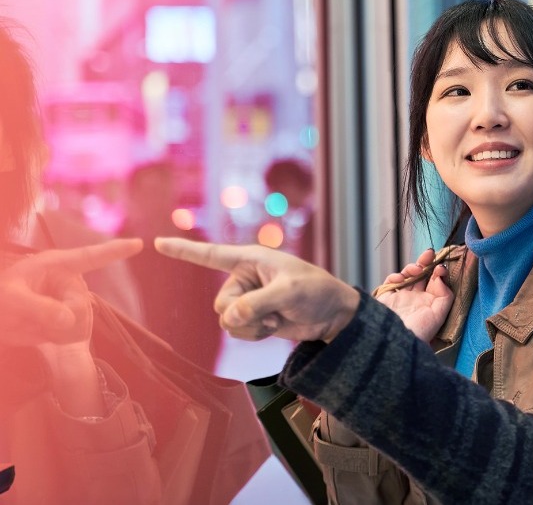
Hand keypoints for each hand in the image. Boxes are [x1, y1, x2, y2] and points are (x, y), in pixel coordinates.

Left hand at [0, 239, 142, 346]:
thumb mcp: (10, 300)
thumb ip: (40, 308)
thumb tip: (70, 319)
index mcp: (55, 265)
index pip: (90, 257)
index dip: (115, 250)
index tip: (138, 244)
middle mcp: (67, 281)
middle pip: (80, 304)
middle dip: (58, 318)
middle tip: (29, 320)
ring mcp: (70, 301)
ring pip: (81, 322)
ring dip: (54, 331)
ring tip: (31, 325)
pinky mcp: (69, 319)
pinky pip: (76, 334)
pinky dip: (56, 338)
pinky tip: (40, 332)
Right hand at [154, 237, 360, 342]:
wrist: (332, 314)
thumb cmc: (316, 291)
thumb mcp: (290, 292)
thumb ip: (258, 304)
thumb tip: (229, 318)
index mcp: (251, 259)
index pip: (211, 254)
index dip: (183, 250)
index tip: (156, 243)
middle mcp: (244, 277)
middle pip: (221, 303)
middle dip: (244, 313)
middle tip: (273, 310)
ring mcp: (247, 299)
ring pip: (226, 320)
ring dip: (251, 326)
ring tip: (276, 317)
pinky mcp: (252, 318)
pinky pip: (237, 331)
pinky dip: (254, 333)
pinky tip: (275, 326)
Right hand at [376, 248, 453, 342]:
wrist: (393, 342)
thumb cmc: (417, 332)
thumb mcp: (438, 315)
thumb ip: (444, 295)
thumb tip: (440, 277)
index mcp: (428, 304)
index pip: (434, 282)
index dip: (438, 272)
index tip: (440, 267)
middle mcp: (415, 300)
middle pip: (422, 276)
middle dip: (426, 263)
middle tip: (429, 253)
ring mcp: (400, 298)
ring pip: (407, 275)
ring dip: (412, 268)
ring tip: (417, 268)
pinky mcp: (386, 297)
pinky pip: (391, 281)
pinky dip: (395, 276)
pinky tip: (400, 279)